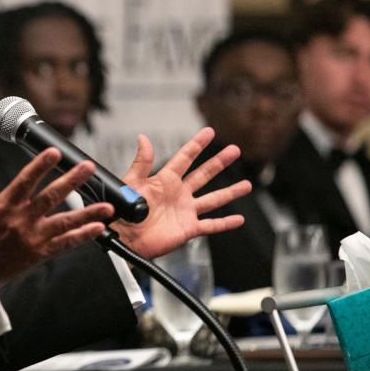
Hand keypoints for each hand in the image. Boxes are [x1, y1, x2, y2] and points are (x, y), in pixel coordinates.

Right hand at [0, 148, 113, 295]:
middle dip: (71, 181)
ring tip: (106, 206)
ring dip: (87, 213)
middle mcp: (21, 221)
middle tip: (88, 168)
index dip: (40, 166)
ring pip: (64, 222)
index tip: (54, 153)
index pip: (25, 182)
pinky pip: (66, 243)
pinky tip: (98, 228)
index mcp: (5, 206)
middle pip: (50, 198)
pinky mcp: (41, 253)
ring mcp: (33, 238)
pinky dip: (83, 236)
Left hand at [114, 127, 250, 258]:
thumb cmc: (123, 212)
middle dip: (219, 162)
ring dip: (230, 192)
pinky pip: (211, 225)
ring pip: (213, 199)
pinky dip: (225, 223)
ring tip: (247, 185)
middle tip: (234, 150)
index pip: (184, 158)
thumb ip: (141, 162)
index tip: (208, 132)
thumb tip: (142, 138)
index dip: (197, 144)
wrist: (124, 238)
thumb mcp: (132, 182)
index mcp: (165, 180)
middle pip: (204, 174)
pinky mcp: (188, 228)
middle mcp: (178, 194)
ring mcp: (185, 211)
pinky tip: (238, 219)